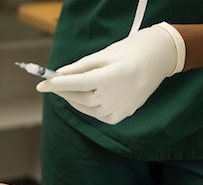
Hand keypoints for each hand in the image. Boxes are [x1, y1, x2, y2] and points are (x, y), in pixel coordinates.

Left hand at [37, 22, 185, 124]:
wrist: (162, 58)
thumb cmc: (131, 50)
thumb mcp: (105, 54)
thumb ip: (80, 66)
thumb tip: (59, 74)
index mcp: (111, 77)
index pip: (76, 83)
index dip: (56, 84)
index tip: (41, 85)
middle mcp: (115, 97)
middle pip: (78, 98)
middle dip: (63, 91)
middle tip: (52, 85)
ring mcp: (120, 109)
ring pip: (86, 109)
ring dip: (73, 100)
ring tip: (67, 90)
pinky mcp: (123, 115)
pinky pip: (98, 115)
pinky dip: (88, 108)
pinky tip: (85, 98)